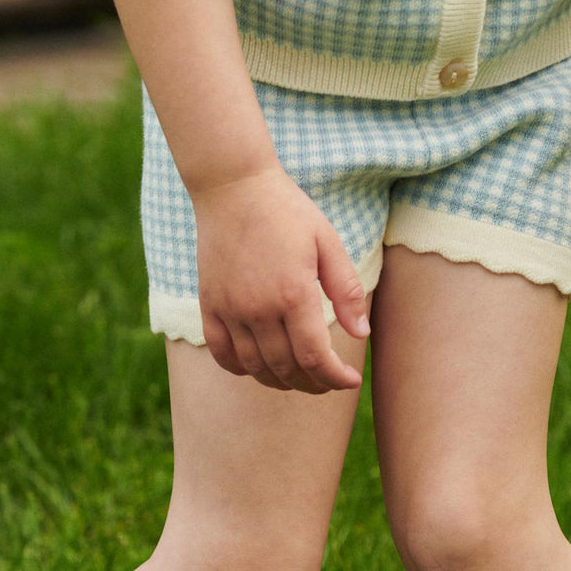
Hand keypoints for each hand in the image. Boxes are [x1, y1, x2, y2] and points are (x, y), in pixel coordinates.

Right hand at [191, 169, 369, 392]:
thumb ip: (346, 291)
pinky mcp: (210, 305)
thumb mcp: (328, 242)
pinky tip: (259, 367)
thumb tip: (361, 334)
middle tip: (329, 381)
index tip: (351, 380)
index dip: (335, 378)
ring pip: (255, 367)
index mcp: (294, 294)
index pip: (316, 357)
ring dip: (280, 381)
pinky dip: (242, 369)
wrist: (233, 187)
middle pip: (287, 368)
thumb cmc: (287, 211)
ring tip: (299, 378)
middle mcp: (259, 308)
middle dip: (314, 384)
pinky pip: (222, 354)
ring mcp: (230, 309)